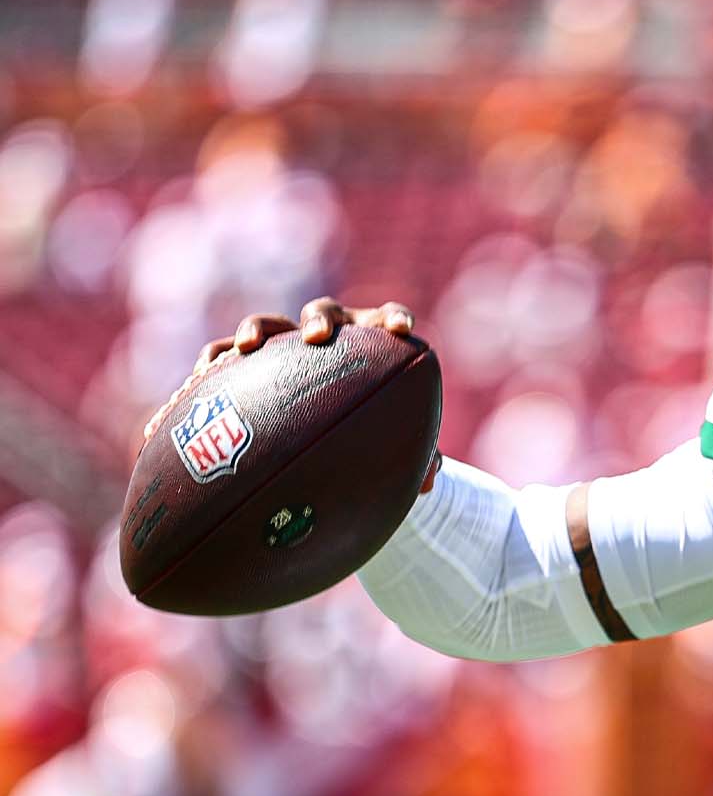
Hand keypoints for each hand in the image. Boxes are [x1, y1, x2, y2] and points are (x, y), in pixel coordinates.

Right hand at [143, 297, 441, 491]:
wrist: (328, 435)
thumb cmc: (373, 432)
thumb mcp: (393, 443)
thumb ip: (415, 455)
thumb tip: (429, 481)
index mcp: (371, 345)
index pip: (387, 320)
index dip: (394, 318)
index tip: (401, 330)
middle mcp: (327, 337)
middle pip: (324, 314)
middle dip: (320, 321)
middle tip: (317, 337)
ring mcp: (283, 346)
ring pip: (268, 325)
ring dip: (257, 330)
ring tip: (247, 347)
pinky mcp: (247, 364)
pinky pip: (224, 357)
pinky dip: (213, 363)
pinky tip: (200, 379)